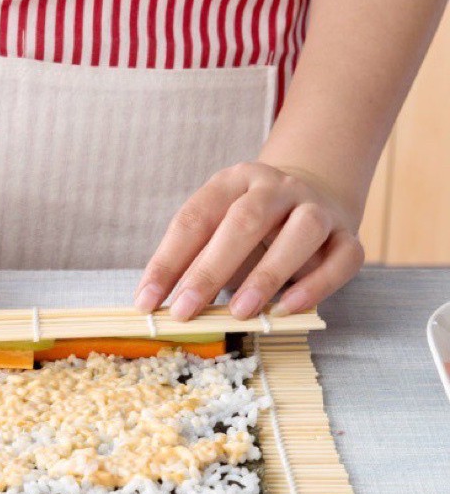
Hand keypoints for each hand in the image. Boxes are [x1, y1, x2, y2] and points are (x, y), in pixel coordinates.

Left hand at [135, 162, 364, 319]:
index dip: (167, 262)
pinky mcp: (348, 236)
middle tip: (185, 310)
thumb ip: (192, 262)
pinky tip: (288, 309)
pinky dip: (317, 285)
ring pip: (301, 232)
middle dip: (210, 269)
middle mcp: (277, 187)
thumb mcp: (216, 232)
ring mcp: (316, 208)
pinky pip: (341, 258)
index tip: (146, 302)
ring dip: (268, 274)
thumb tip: (157, 305)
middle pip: (245, 220)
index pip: (194, 218)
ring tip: (239, 311)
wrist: (314, 193)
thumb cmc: (250, 227)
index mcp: (233, 181)